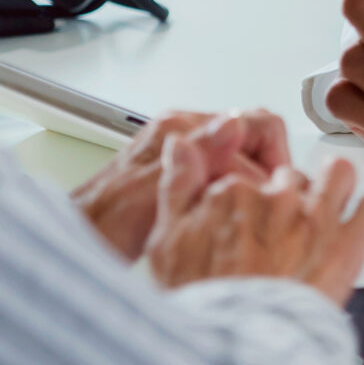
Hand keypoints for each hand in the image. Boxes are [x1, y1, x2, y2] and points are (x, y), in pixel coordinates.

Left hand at [72, 108, 290, 261]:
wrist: (83, 240)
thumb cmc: (107, 222)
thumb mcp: (158, 189)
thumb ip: (198, 155)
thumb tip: (234, 125)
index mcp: (182, 128)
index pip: (256, 124)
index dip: (275, 160)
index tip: (281, 190)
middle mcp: (185, 135)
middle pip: (253, 141)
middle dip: (268, 175)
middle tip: (274, 208)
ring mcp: (185, 156)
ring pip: (243, 164)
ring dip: (254, 190)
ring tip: (256, 218)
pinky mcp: (183, 179)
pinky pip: (226, 180)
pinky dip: (235, 200)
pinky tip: (231, 223)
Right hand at [144, 139, 363, 304]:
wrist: (238, 347)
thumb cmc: (202, 303)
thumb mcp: (166, 242)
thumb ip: (177, 186)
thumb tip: (180, 144)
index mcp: (233, 192)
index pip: (250, 176)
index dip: (252, 201)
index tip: (249, 223)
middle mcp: (277, 197)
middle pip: (293, 178)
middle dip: (291, 199)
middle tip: (284, 233)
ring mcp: (315, 218)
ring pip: (339, 175)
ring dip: (336, 188)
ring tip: (329, 211)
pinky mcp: (347, 244)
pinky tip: (357, 228)